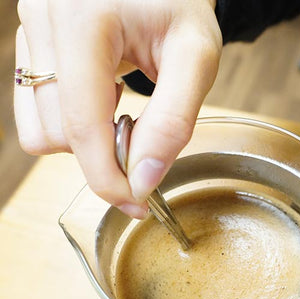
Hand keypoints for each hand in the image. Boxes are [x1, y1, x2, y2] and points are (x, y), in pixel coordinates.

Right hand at [15, 0, 221, 217]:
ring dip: (86, 142)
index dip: (109, 179)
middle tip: (143, 140)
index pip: (82, 126)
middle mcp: (43, 21)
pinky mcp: (27, 45)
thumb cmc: (180, 7)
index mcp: (85, 19)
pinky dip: (71, 126)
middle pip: (59, 135)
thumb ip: (172, 122)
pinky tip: (100, 103)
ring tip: (121, 114)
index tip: (137, 202)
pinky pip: (34, 114)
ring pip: (40, 131)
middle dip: (105, 156)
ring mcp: (28, 32)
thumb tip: (142, 180)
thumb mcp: (196, 59)